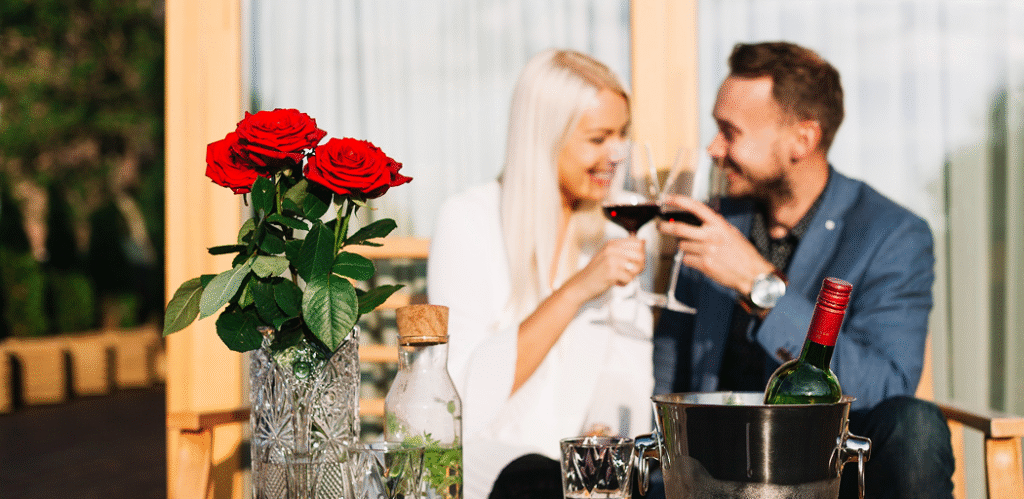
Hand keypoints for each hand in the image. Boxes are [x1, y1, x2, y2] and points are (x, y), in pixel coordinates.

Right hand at [564, 237, 645, 301]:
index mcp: (612, 244)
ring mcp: (611, 260)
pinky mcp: (611, 272)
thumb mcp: (608, 255)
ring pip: (637, 267)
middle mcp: (612, 249)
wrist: (580, 285)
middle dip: (639, 266)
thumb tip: (643, 241)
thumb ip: (624, 249)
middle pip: (640, 254)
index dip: (640, 254)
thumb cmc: (595, 272)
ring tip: (621, 277)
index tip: (633, 262)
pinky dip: (624, 283)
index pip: (638, 242)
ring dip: (631, 275)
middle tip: (629, 272)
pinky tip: (615, 282)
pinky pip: (629, 278)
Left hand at [657, 195, 772, 296]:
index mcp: (719, 225)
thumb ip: (714, 227)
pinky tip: (702, 261)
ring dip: (686, 247)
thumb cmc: (743, 254)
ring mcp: (707, 250)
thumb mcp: (731, 233)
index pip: (695, 207)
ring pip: (682, 246)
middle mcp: (711, 235)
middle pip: (679, 229)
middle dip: (665, 227)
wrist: (752, 274)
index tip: (667, 199)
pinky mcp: (704, 264)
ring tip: (700, 251)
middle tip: (660, 226)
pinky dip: (690, 260)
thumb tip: (696, 223)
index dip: (679, 201)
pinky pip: (686, 259)